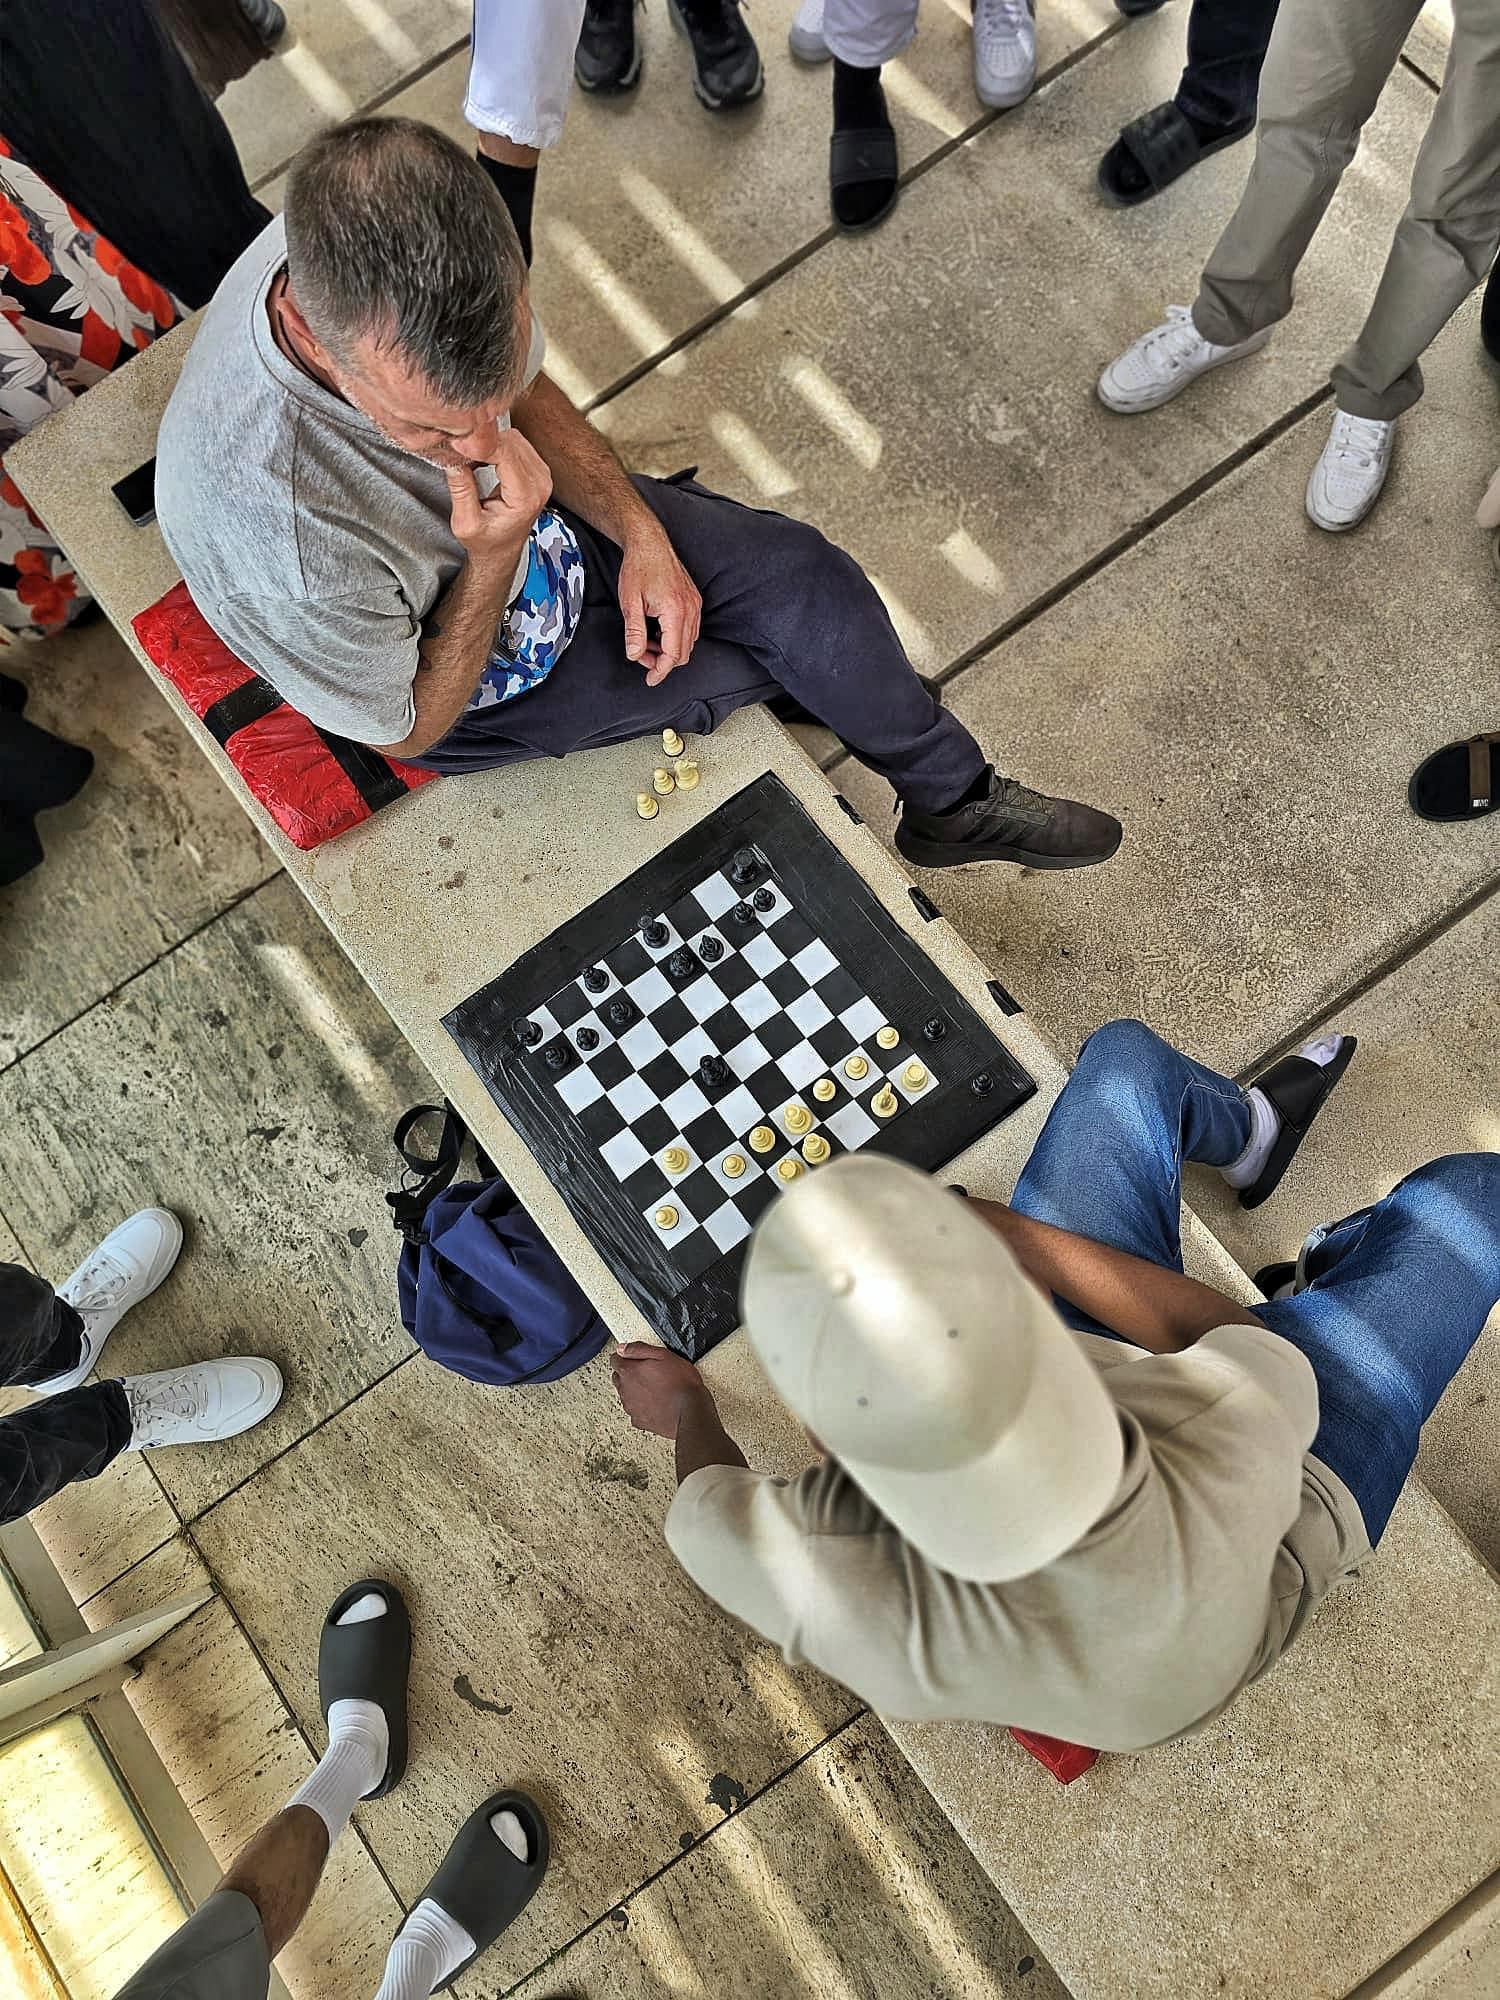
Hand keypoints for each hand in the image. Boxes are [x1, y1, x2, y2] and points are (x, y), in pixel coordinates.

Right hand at [444, 430, 551, 572]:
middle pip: (509, 441)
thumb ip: (461, 489)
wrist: (501, 551)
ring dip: (489, 443)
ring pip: (513, 438)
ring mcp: (542, 475)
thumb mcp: (466, 523)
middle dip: (482, 442)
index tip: (457, 443)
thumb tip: (453, 457)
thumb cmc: (486, 543)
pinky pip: (516, 444)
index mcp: (526, 498)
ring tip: (470, 458)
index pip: (504, 452)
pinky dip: (496, 446)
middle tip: (460, 451)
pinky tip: (482, 460)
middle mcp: (540, 483)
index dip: (478, 443)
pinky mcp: (537, 469)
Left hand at [611, 1342, 710, 1437]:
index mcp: (629, 1372)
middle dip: (628, 1373)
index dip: (624, 1356)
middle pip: (618, 1377)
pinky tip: (655, 1402)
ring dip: (634, 1390)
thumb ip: (639, 1349)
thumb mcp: (663, 1355)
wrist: (690, 1412)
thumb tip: (623, 1348)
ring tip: (654, 1387)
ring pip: (626, 1394)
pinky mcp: (639, 1420)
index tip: (633, 1357)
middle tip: (646, 1371)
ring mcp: (631, 1407)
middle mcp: (625, 1390)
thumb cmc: (681, 1384)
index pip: (614, 1359)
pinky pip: (635, 1410)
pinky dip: (641, 1406)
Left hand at [617, 529, 701, 684]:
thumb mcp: (630, 602)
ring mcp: (695, 605)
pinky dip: (674, 637)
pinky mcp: (694, 601)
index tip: (650, 679)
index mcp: (675, 611)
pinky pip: (690, 629)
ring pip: (688, 643)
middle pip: (683, 653)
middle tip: (641, 655)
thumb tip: (635, 655)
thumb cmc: (639, 567)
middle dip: (662, 661)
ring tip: (646, 640)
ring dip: (668, 649)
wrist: (649, 542)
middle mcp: (690, 609)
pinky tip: (657, 630)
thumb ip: (634, 632)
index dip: (660, 671)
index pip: (673, 654)